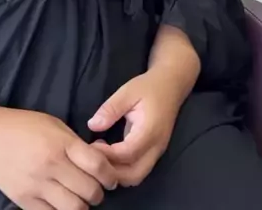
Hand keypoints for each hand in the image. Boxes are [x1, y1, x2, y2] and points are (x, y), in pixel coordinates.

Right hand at [0, 106, 117, 209]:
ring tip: (78, 197)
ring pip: (75, 209)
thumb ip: (75, 144)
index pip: (97, 166)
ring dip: (82, 206)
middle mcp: (51, 165)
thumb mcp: (53, 125)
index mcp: (60, 143)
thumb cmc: (22, 125)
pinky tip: (60, 202)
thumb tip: (100, 161)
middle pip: (90, 191)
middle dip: (98, 192)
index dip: (110, 176)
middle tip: (94, 188)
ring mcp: (36, 186)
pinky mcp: (24, 201)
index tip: (110, 178)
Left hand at [87, 67, 181, 187]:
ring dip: (116, 173)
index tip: (90, 147)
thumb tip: (92, 125)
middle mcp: (156, 147)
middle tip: (93, 157)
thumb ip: (110, 109)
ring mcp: (156, 153)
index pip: (127, 154)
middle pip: (133, 175)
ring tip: (100, 155)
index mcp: (150, 131)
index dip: (107, 155)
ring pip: (136, 176)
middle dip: (111, 172)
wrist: (171, 85)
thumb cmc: (149, 87)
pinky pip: (138, 169)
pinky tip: (109, 155)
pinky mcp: (153, 153)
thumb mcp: (127, 92)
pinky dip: (122, 169)